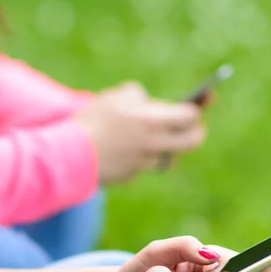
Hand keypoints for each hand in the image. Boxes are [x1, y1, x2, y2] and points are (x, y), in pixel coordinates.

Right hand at [75, 82, 205, 184]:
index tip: (199, 102)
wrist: (71, 153)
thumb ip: (138, 96)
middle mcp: (155, 145)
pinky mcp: (131, 175)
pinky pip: (145, 164)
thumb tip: (146, 103)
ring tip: (153, 135)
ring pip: (168, 155)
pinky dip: (140, 156)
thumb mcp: (117, 96)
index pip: (192, 115)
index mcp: (154, 122)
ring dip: (164, 145)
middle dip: (195, 132)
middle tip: (188, 125)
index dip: (197, 107)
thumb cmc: (95, 120)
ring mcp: (145, 163)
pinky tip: (126, 148)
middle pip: (193, 141)